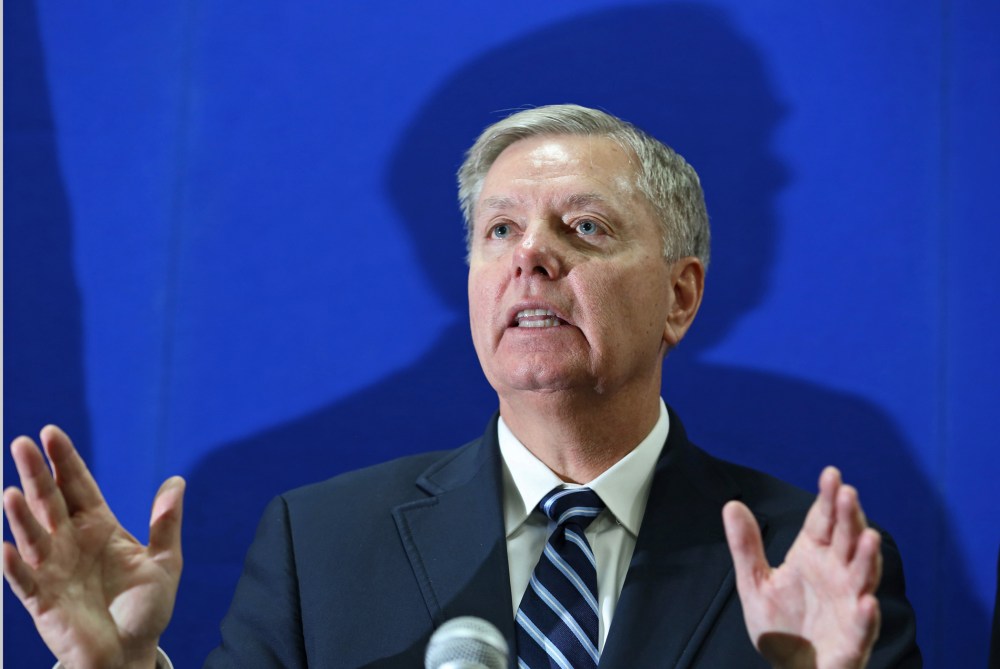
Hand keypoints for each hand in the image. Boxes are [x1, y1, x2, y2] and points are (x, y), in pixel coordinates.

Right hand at [3, 426, 184, 668]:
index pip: (78, 486)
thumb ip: (166, 524)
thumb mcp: (165, 562)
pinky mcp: (44, 601)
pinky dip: (17, 566)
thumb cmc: (145, 608)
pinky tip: (8, 548)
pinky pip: (26, 581)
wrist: (130, 653)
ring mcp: (54, 569)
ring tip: (13, 492)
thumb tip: (178, 482)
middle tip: (21, 443)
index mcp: (100, 527)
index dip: (65, 460)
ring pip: (34, 535)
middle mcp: (71, 542)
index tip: (51, 432)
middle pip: (51, 501)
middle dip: (37, 473)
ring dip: (22, 516)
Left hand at [722, 467, 880, 668]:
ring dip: (868, 559)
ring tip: (869, 537)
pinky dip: (866, 616)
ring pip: (862, 578)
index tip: (830, 474)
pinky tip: (866, 602)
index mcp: (814, 557)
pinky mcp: (853, 640)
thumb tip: (732, 504)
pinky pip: (862, 627)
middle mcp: (837, 576)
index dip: (828, 499)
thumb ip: (746, 546)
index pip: (823, 522)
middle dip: (849, 518)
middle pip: (847, 541)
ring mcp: (849, 606)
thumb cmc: (781, 626)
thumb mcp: (754, 582)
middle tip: (848, 493)